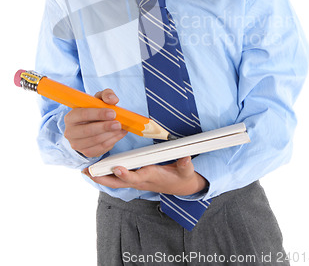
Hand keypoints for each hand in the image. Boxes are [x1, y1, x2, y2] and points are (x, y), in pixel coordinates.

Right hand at [64, 89, 126, 157]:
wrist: (91, 124)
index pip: (83, 114)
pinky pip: (100, 149)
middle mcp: (70, 132)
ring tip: (121, 128)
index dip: (99, 114)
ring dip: (111, 135)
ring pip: (95, 141)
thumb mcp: (99, 99)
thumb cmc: (95, 110)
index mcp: (71, 117)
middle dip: (105, 127)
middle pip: (88, 130)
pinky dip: (112, 141)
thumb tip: (113, 99)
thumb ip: (107, 95)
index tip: (112, 113)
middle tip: (118, 124)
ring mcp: (77, 144)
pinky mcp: (86, 152)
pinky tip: (119, 134)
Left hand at [83, 156, 207, 195]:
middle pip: (120, 182)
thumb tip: (186, 158)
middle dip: (104, 178)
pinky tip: (95, 170)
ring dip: (101, 177)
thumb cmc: (181, 177)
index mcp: (152, 177)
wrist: (181, 186)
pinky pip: (118, 179)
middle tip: (90, 172)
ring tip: (86, 171)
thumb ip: (185, 165)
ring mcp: (137, 181)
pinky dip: (106, 175)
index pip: (137, 177)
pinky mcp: (135, 178)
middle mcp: (141, 181)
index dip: (127, 174)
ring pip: (116, 182)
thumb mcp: (186, 171)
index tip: (117, 168)